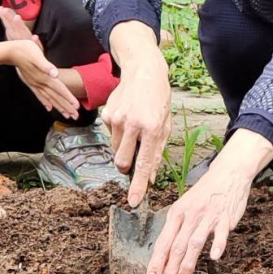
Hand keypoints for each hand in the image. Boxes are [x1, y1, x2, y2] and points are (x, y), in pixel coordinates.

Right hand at [3, 32, 80, 120]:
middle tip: (76, 116)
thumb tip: (55, 74)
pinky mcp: (31, 83)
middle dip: (67, 107)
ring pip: (49, 99)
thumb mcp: (36, 55)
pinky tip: (49, 108)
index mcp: (44, 77)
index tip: (77, 106)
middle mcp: (40, 83)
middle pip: (56, 97)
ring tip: (66, 115)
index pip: (60, 89)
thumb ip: (46, 66)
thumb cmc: (25, 50)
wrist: (10, 52)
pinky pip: (40, 96)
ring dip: (58, 107)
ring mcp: (35, 84)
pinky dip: (45, 102)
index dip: (69, 98)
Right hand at [103, 33, 171, 207]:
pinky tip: (127, 117)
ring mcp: (117, 119)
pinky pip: (110, 135)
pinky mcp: (107, 114)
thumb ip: (157, 152)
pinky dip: (118, 132)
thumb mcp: (166, 124)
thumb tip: (151, 177)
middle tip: (134, 156)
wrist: (144, 72)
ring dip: (124, 146)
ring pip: (115, 149)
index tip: (134, 202)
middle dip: (126, 166)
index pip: (143, 164)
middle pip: (122, 162)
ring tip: (134, 128)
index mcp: (152, 129)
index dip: (138, 186)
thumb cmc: (159, 99)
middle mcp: (133, 125)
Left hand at [146, 140, 263, 273]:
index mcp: (177, 214)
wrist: (228, 174)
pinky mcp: (225, 217)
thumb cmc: (205, 194)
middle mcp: (190, 216)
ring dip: (187, 264)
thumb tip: (166, 254)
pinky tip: (214, 258)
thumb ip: (177, 229)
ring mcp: (208, 217)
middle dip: (168, 271)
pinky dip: (217, 245)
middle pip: (176, 247)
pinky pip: (220, 233)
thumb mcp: (185, 206)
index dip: (156, 262)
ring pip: (194, 243)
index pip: (163, 242)